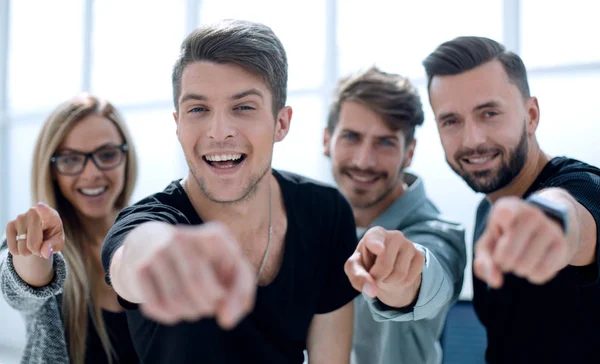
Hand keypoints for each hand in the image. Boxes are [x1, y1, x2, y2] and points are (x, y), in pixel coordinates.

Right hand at [5, 202, 64, 259]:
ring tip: (33, 243)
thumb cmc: (52, 236)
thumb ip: (53, 246)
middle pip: (32, 243)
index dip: (43, 210)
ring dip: (28, 252)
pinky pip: (13, 248)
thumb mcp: (58, 242)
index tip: (40, 206)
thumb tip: (45, 252)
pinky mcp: (10, 224)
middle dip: (36, 251)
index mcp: (51, 215)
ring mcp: (20, 217)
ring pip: (22, 247)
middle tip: (41, 247)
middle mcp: (34, 213)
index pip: (46, 212)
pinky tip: (23, 244)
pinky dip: (18, 251)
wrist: (40, 233)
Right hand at [132, 221, 255, 328]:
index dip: (235, 294)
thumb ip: (239, 293)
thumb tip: (227, 321)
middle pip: (199, 286)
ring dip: (190, 313)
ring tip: (193, 307)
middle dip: (208, 305)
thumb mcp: (229, 268)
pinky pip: (157, 306)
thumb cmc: (203, 260)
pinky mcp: (139, 269)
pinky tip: (175, 308)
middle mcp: (183, 236)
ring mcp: (157, 251)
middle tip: (208, 305)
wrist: (153, 243)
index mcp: (215, 234)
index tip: (225, 297)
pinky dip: (170, 316)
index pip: (235, 272)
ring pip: (177, 300)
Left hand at [344, 226, 423, 307]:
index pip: (376, 238)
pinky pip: (410, 279)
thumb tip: (372, 291)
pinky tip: (396, 275)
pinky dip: (400, 284)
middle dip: (377, 277)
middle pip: (385, 266)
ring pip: (399, 275)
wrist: (384, 266)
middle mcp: (394, 235)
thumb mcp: (354, 268)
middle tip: (374, 275)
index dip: (376, 244)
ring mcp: (409, 244)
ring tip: (385, 274)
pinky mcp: (420, 256)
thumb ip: (358, 277)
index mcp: (375, 233)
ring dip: (389, 282)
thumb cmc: (366, 263)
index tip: (379, 249)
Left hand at [474, 196, 571, 287]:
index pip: (504, 212)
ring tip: (521, 257)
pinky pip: (541, 272)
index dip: (501, 223)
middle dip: (503, 263)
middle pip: (507, 255)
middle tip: (507, 254)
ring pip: (524, 266)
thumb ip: (484, 263)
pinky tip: (534, 264)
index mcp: (506, 207)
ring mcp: (548, 227)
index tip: (505, 222)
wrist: (541, 230)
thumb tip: (496, 282)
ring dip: (518, 270)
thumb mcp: (488, 245)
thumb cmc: (505, 238)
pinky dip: (533, 276)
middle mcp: (530, 213)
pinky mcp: (561, 243)